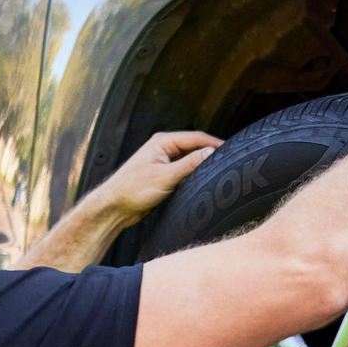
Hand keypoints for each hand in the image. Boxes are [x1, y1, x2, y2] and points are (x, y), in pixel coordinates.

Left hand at [96, 131, 222, 227]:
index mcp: (163, 142)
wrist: (114, 207)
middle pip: (195, 148)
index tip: (233, 150)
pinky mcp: (164, 175)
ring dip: (203, 165)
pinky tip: (205, 183)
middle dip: (212, 154)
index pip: (197, 138)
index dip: (216, 144)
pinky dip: (195, 175)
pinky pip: (185, 172)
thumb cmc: (132, 190)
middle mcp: (164, 149)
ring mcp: (164, 162)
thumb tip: (211, 152)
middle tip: (233, 162)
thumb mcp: (165, 177)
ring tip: (222, 172)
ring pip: (191, 161)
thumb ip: (189, 164)